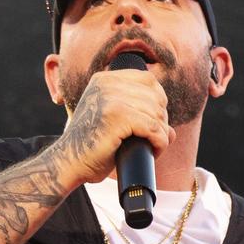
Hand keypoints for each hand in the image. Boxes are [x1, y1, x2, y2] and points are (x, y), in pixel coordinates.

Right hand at [53, 69, 174, 187]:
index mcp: (104, 79)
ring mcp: (110, 99)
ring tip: (152, 148)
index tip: (154, 123)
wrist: (69, 163)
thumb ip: (139, 118)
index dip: (159, 102)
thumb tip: (173, 132)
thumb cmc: (92, 148)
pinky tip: (153, 151)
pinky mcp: (116, 117)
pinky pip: (153, 128)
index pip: (148, 80)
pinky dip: (159, 142)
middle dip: (161, 121)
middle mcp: (107, 84)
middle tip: (154, 140)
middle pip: (156, 96)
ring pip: (157, 114)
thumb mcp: (114, 125)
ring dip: (161, 134)